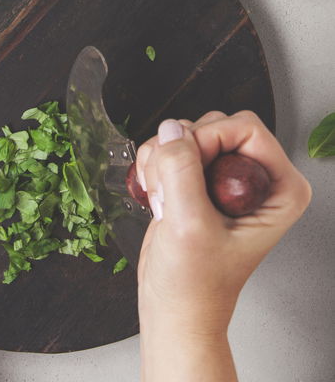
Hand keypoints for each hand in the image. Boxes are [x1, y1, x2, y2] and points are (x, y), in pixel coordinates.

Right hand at [135, 111, 310, 381]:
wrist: (173, 308)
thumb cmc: (194, 285)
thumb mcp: (189, 226)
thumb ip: (182, 171)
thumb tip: (172, 129)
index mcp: (279, 188)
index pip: (245, 127)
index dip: (208, 140)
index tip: (188, 173)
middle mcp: (256, 177)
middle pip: (213, 124)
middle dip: (182, 152)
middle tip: (173, 195)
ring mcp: (225, 175)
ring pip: (187, 131)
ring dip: (162, 159)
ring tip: (164, 202)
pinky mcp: (198, 177)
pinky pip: (171, 144)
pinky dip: (153, 163)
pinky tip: (156, 198)